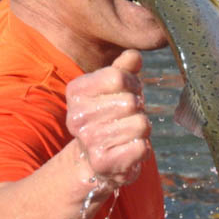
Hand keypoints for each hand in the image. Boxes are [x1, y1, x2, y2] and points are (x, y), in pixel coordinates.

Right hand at [65, 49, 151, 189]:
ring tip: (127, 133)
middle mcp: (76, 116)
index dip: (133, 83)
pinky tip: (128, 149)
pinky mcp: (102, 162)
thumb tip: (134, 56)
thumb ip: (123, 68)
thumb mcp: (113, 87)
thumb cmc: (108, 116)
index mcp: (76, 92)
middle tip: (128, 117)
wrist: (95, 160)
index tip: (130, 92)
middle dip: (139, 108)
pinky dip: (142, 148)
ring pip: (140, 124)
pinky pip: (141, 147)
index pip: (118, 77)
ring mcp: (88, 141)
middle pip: (131, 101)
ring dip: (142, 129)